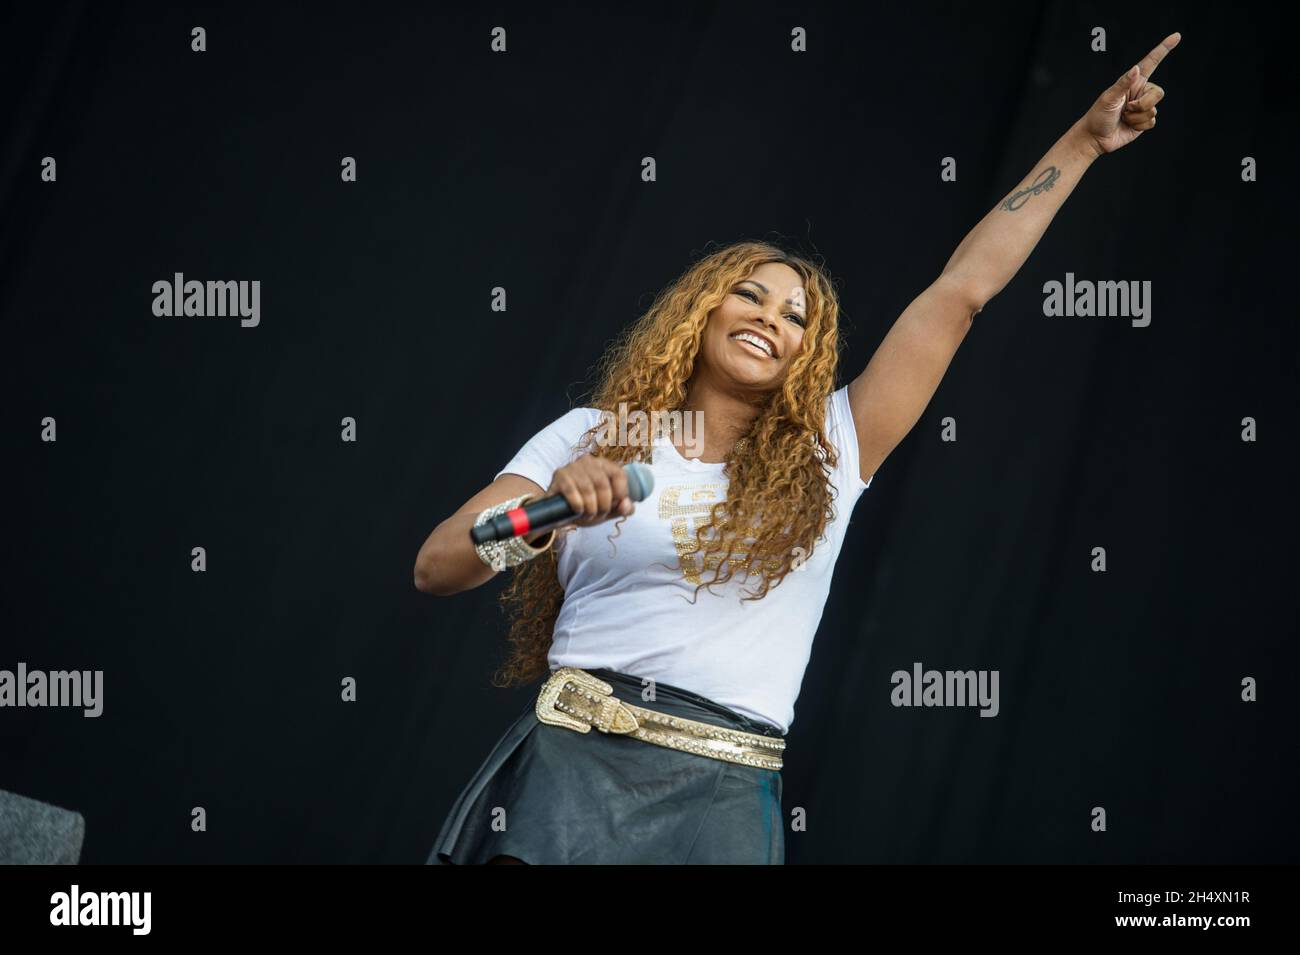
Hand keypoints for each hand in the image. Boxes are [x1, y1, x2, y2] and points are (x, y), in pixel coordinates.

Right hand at [546, 455, 634, 529]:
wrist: (560, 514)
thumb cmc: (587, 507)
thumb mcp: (609, 510)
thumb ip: (623, 508)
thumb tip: (627, 505)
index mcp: (604, 465)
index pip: (619, 474)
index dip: (621, 493)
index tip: (615, 506)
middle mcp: (588, 461)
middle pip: (602, 483)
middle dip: (604, 505)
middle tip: (600, 515)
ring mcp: (572, 466)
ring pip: (587, 489)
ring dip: (590, 508)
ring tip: (588, 516)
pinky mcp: (559, 475)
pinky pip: (572, 492)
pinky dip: (578, 506)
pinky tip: (578, 511)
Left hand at [1078, 32, 1180, 155]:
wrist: (1094, 138)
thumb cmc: (1098, 115)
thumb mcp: (1109, 98)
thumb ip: (1123, 84)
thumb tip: (1136, 69)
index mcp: (1133, 81)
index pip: (1151, 62)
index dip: (1164, 49)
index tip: (1176, 36)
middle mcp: (1140, 92)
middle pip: (1159, 93)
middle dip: (1143, 104)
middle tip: (1126, 109)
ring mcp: (1143, 106)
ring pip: (1153, 110)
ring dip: (1136, 117)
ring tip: (1123, 118)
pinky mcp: (1144, 121)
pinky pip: (1151, 122)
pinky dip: (1138, 125)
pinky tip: (1128, 125)